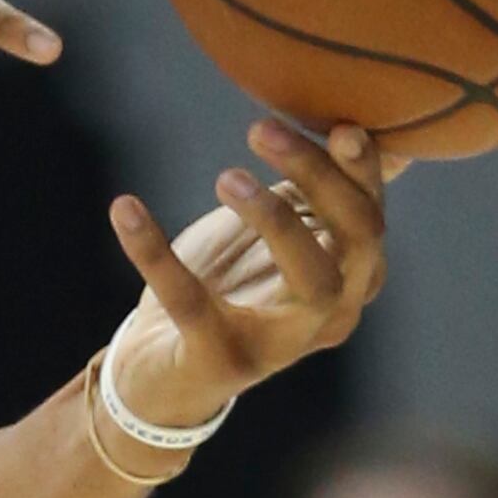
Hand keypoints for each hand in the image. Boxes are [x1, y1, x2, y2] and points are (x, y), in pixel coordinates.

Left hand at [105, 121, 395, 427]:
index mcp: (351, 276)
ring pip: (314, 281)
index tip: (339, 123)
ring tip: (224, 176)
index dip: (361, 169)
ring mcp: (282, 345)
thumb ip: (313, 188)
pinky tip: (126, 207)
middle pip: (360, 241)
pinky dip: (156, 252)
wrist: (166, 375)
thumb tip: (354, 122)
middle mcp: (333, 314)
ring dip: (276, 219)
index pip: (371, 214)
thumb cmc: (231, 286)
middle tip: (261, 128)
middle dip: (321, 178)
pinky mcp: (220, 362)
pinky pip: (191, 303)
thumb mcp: (277, 231)